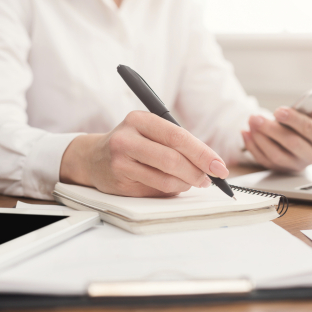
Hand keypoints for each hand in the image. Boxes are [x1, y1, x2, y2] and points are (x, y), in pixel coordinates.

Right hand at [60, 111, 228, 196]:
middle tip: (211, 179)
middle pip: (172, 159)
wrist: (92, 157)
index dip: (203, 153)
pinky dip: (171, 191)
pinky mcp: (119, 183)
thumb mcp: (150, 131)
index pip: (178, 137)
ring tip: (192, 182)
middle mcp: (127, 139)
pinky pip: (155, 191)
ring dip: (186, 184)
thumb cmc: (132, 143)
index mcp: (140, 119)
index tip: (219, 166)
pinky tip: (174, 185)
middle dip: (198, 172)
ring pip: (165, 179)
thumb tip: (210, 163)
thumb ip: (177, 142)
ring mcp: (120, 162)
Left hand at [242, 81, 311, 171]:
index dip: (294, 120)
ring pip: (276, 154)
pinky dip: (253, 146)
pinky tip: (246, 133)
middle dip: (272, 130)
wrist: (295, 141)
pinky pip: (263, 160)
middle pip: (292, 144)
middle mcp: (310, 156)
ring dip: (260, 138)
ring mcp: (293, 165)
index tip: (278, 110)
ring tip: (251, 122)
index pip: (310, 130)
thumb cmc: (305, 124)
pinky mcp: (278, 169)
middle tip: (256, 117)